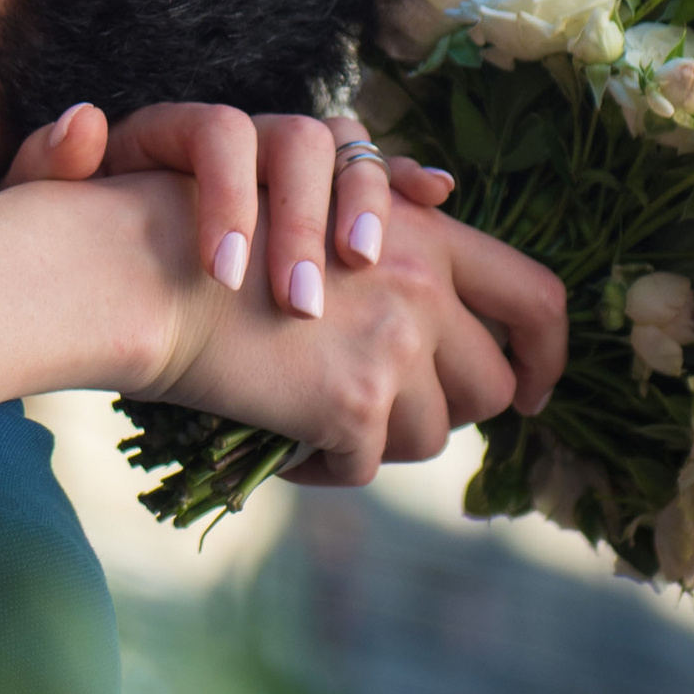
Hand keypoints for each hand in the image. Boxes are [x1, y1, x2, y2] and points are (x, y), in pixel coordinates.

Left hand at [5, 98, 454, 308]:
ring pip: (345, 151)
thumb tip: (82, 123)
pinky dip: (406, 181)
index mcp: (175, 132)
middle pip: (293, 141)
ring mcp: (290, 161)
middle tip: (299, 298)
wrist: (104, 254)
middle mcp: (244, 134)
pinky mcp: (326, 197)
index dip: (226, 198)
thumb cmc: (79, 234)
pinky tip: (434, 198)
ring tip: (361, 266)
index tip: (220, 276)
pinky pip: (378, 172)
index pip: (215, 134)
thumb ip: (50, 166)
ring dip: (364, 203)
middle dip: (303, 216)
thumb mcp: (45, 207)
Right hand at [6, 101, 564, 479]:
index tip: (529, 388)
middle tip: (398, 417)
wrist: (146, 268)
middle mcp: (424, 284)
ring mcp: (394, 343)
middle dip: (454, 411)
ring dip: (383, 439)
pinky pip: (364, 464)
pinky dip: (325, 466)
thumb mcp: (322, 228)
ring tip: (324, 420)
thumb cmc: (218, 242)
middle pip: (492, 381)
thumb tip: (447, 320)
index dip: (547, 352)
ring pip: (431, 433)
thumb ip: (394, 260)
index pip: (536, 295)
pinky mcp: (352, 400)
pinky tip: (287, 445)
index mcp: (426, 235)